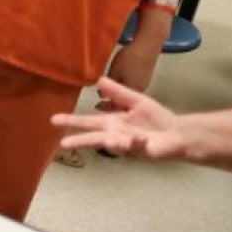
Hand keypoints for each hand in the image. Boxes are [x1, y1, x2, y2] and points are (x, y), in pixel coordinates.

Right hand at [52, 77, 185, 160]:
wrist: (178, 132)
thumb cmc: (156, 118)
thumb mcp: (136, 100)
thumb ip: (118, 92)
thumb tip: (99, 79)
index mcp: (111, 122)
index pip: (87, 122)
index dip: (71, 120)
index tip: (53, 119)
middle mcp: (114, 135)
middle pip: (92, 138)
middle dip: (79, 141)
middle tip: (62, 144)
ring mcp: (127, 146)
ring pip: (113, 145)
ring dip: (110, 144)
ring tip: (107, 141)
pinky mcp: (141, 152)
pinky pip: (136, 148)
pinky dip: (136, 143)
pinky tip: (139, 139)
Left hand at [102, 40, 160, 108]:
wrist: (148, 45)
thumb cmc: (129, 58)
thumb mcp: (114, 72)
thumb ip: (108, 85)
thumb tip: (101, 95)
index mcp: (131, 92)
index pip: (118, 106)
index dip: (106, 107)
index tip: (97, 106)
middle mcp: (140, 91)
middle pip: (125, 103)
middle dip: (112, 104)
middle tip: (101, 103)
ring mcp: (144, 84)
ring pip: (130, 96)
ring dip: (119, 98)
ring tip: (108, 95)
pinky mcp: (146, 78)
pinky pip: (134, 89)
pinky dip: (124, 91)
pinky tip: (120, 86)